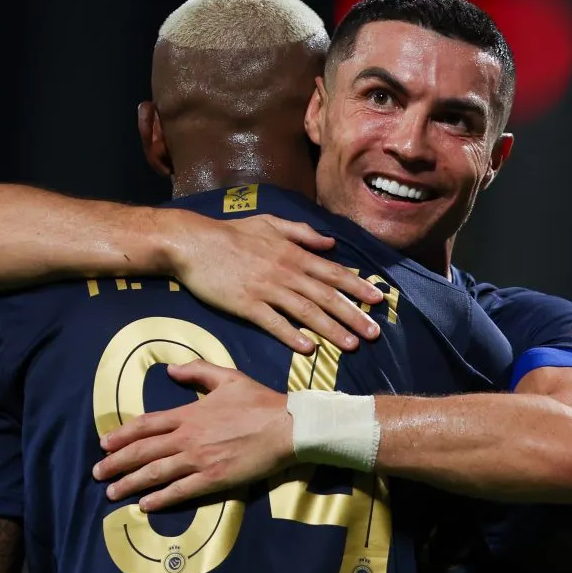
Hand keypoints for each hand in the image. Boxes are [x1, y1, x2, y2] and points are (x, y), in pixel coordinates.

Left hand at [93, 361, 294, 508]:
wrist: (287, 426)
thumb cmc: (260, 402)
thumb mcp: (228, 377)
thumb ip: (197, 371)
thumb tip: (171, 370)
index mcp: (189, 413)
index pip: (146, 424)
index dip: (122, 435)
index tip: (104, 444)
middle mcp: (188, 438)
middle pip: (143, 451)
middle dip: (116, 463)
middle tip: (97, 473)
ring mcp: (199, 460)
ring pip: (156, 473)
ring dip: (130, 483)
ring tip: (112, 493)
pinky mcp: (214, 478)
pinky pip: (180, 491)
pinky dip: (160, 499)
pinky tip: (145, 506)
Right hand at [167, 211, 382, 353]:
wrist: (193, 242)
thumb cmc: (231, 233)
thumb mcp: (270, 223)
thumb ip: (302, 233)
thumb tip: (330, 243)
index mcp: (293, 253)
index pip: (333, 272)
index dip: (358, 286)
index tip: (378, 300)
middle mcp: (285, 271)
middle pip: (326, 296)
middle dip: (354, 315)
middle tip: (375, 333)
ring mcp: (266, 289)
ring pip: (306, 311)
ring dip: (331, 329)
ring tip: (351, 345)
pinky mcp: (246, 304)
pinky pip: (273, 322)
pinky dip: (291, 335)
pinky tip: (308, 349)